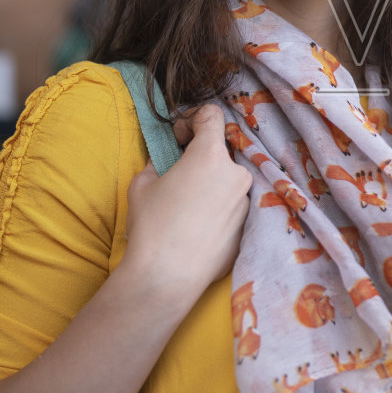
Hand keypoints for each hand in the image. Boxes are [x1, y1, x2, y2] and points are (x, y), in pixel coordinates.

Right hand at [119, 104, 250, 299]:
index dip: (192, 120)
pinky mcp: (248, 227)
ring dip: (211, 184)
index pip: (213, 115)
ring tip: (187, 206)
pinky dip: (218, 209)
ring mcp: (247, 202)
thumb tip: (166, 159)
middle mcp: (237, 174)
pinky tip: (197, 227)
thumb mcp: (142, 183)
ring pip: (228, 181)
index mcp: (211, 155)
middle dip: (202, 156)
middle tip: (180, 173)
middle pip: (222, 151)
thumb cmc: (151, 226)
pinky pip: (232, 207)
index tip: (178, 137)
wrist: (166, 277)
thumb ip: (159, 161)